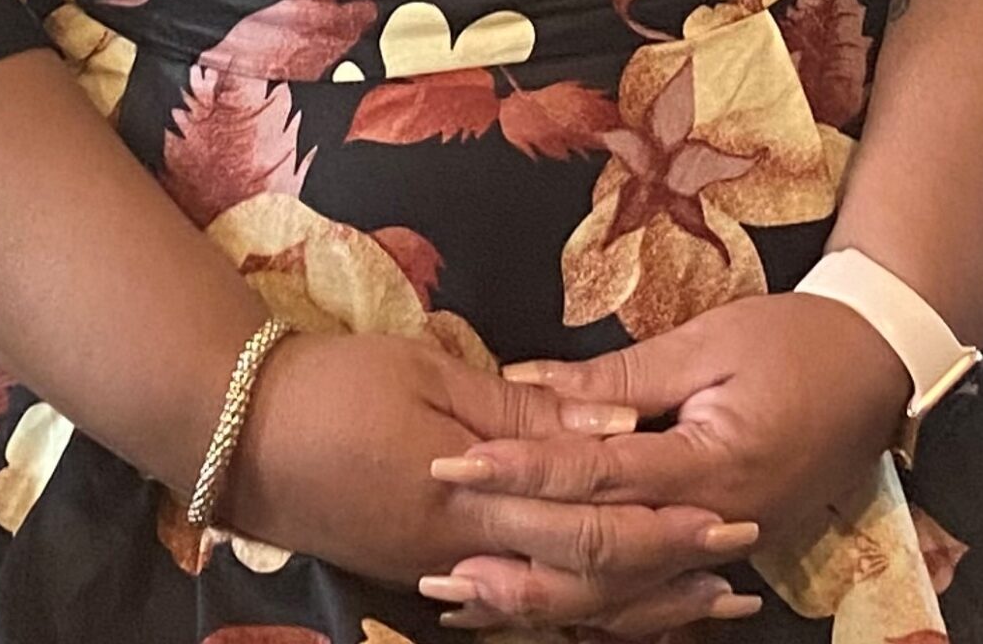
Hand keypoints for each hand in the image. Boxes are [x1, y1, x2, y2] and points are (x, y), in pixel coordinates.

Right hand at [225, 329, 760, 624]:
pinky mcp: (423, 574)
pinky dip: (572, 607)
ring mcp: (445, 574)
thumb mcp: (429, 374)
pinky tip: (608, 607)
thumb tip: (612, 425)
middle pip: (587, 576)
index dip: (665, 524)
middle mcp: (468, 554)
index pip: (592, 520)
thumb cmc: (336, 384)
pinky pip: (517, 605)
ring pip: (559, 603)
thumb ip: (522, 409)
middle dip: (668, 573)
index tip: (733, 516)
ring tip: (701, 603)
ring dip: (634, 604)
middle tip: (741, 568)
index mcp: (474, 499)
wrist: (242, 434)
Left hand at [425, 294, 910, 618]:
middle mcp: (717, 524)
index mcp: (712, 466)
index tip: (454, 466)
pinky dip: (599, 605)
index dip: (522, 475)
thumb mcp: (708, 341)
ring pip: (626, 595)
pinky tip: (548, 607)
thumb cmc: (796, 339)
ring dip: (547, 600)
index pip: (597, 479)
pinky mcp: (729, 548)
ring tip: (474, 600)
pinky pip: (655, 593)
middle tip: (442, 562)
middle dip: (519, 560)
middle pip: (604, 560)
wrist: (880, 365)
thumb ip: (619, 374)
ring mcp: (728, 547)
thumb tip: (527, 381)